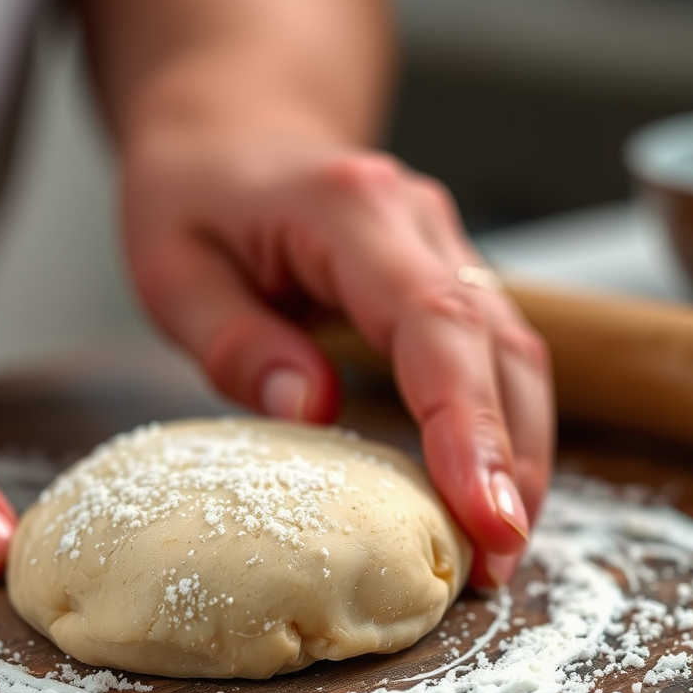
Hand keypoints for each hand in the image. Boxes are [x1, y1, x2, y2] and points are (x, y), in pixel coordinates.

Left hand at [121, 126, 553, 587]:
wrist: (230, 131)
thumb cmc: (192, 197)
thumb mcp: (174, 269)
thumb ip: (236, 339)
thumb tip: (314, 407)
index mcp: (350, 209)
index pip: (433, 325)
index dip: (466, 424)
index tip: (483, 514)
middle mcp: (417, 222)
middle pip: (498, 345)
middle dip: (511, 458)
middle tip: (499, 561)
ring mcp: (440, 244)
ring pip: (512, 352)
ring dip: (518, 450)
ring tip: (501, 544)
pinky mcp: (442, 274)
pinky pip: (490, 352)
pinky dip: (497, 422)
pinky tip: (485, 484)